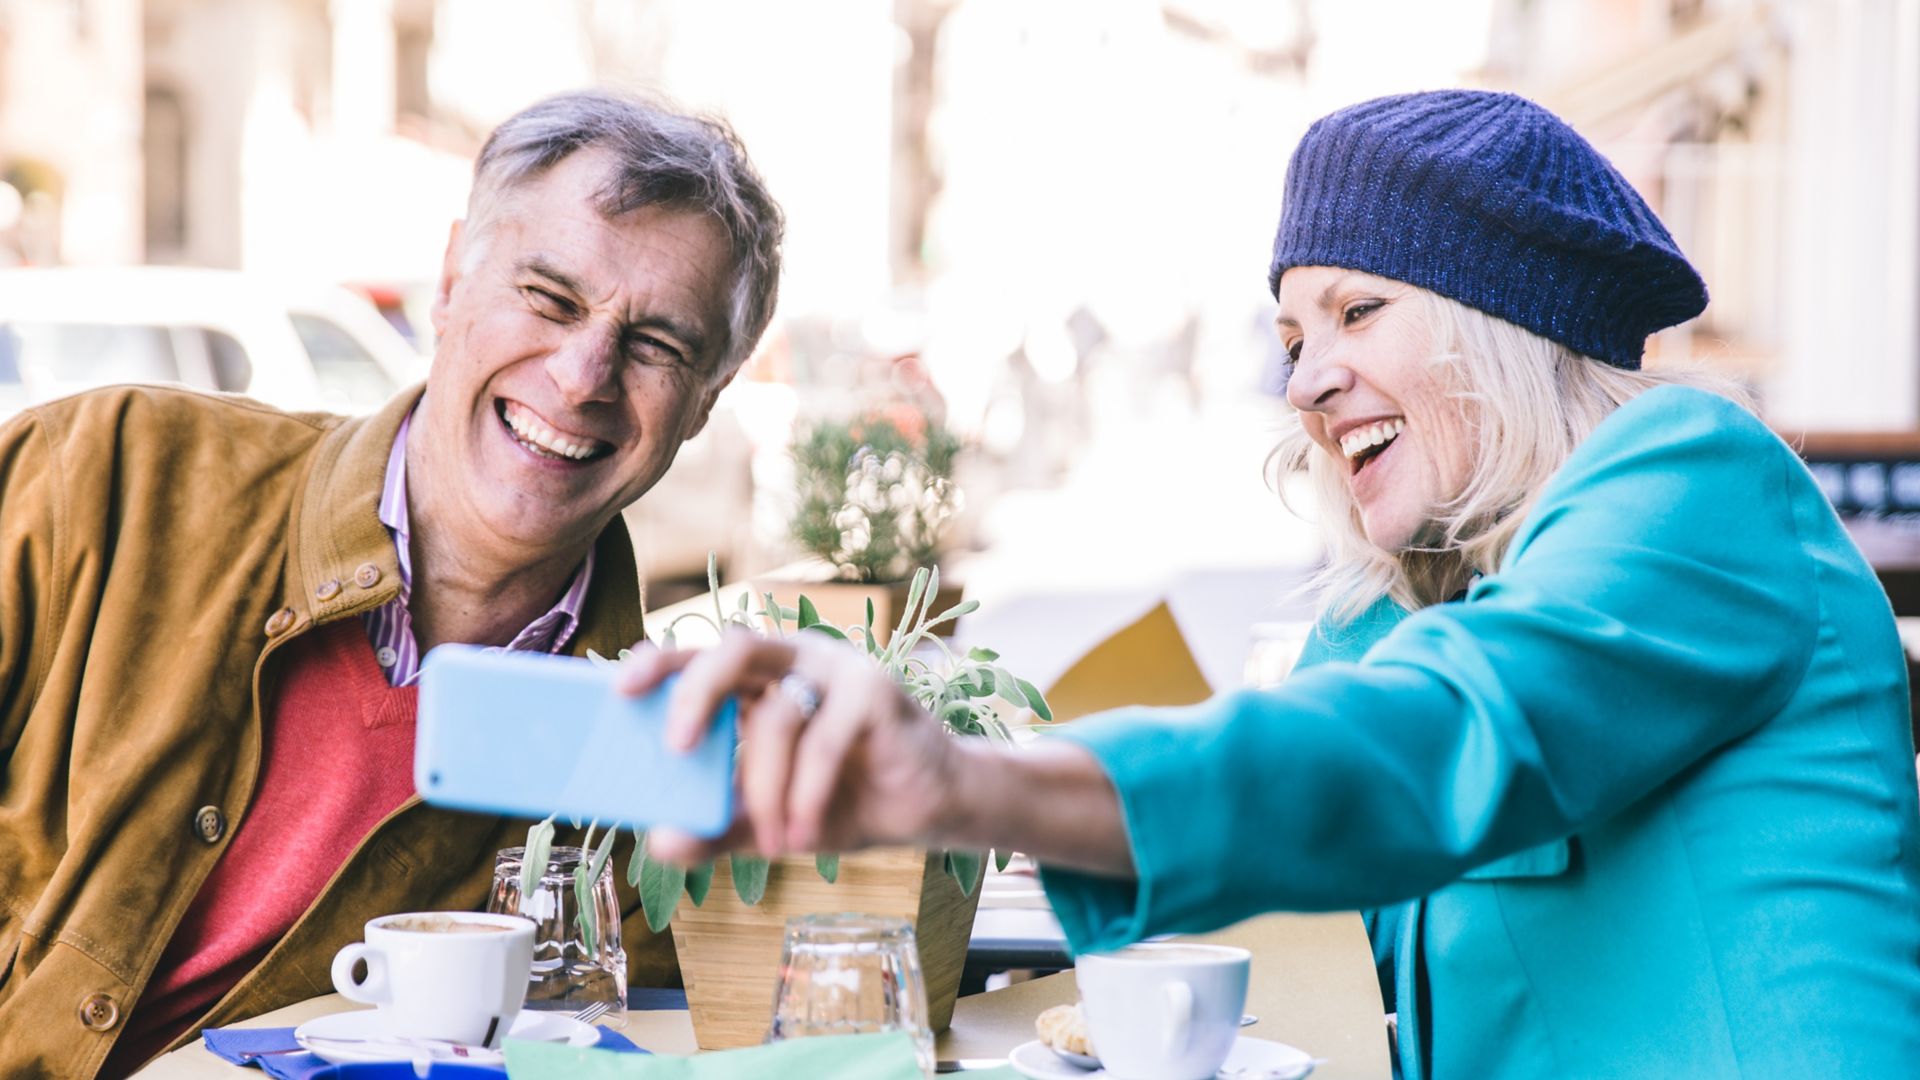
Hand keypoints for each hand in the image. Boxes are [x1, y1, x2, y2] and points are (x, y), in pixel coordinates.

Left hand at [617, 629, 962, 864]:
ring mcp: (838, 671)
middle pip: (734, 649)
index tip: (616, 690)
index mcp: (760, 679)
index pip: (699, 655)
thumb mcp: (764, 821)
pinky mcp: (876, 693)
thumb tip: (660, 842)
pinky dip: (805, 791)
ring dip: (765, 785)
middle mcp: (795, 661)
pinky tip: (802, 831)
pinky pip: (824, 740)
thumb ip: (715, 828)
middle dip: (696, 691)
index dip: (658, 663)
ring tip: (771, 838)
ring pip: (779, 715)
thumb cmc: (841, 800)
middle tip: (675, 746)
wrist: (926, 810)